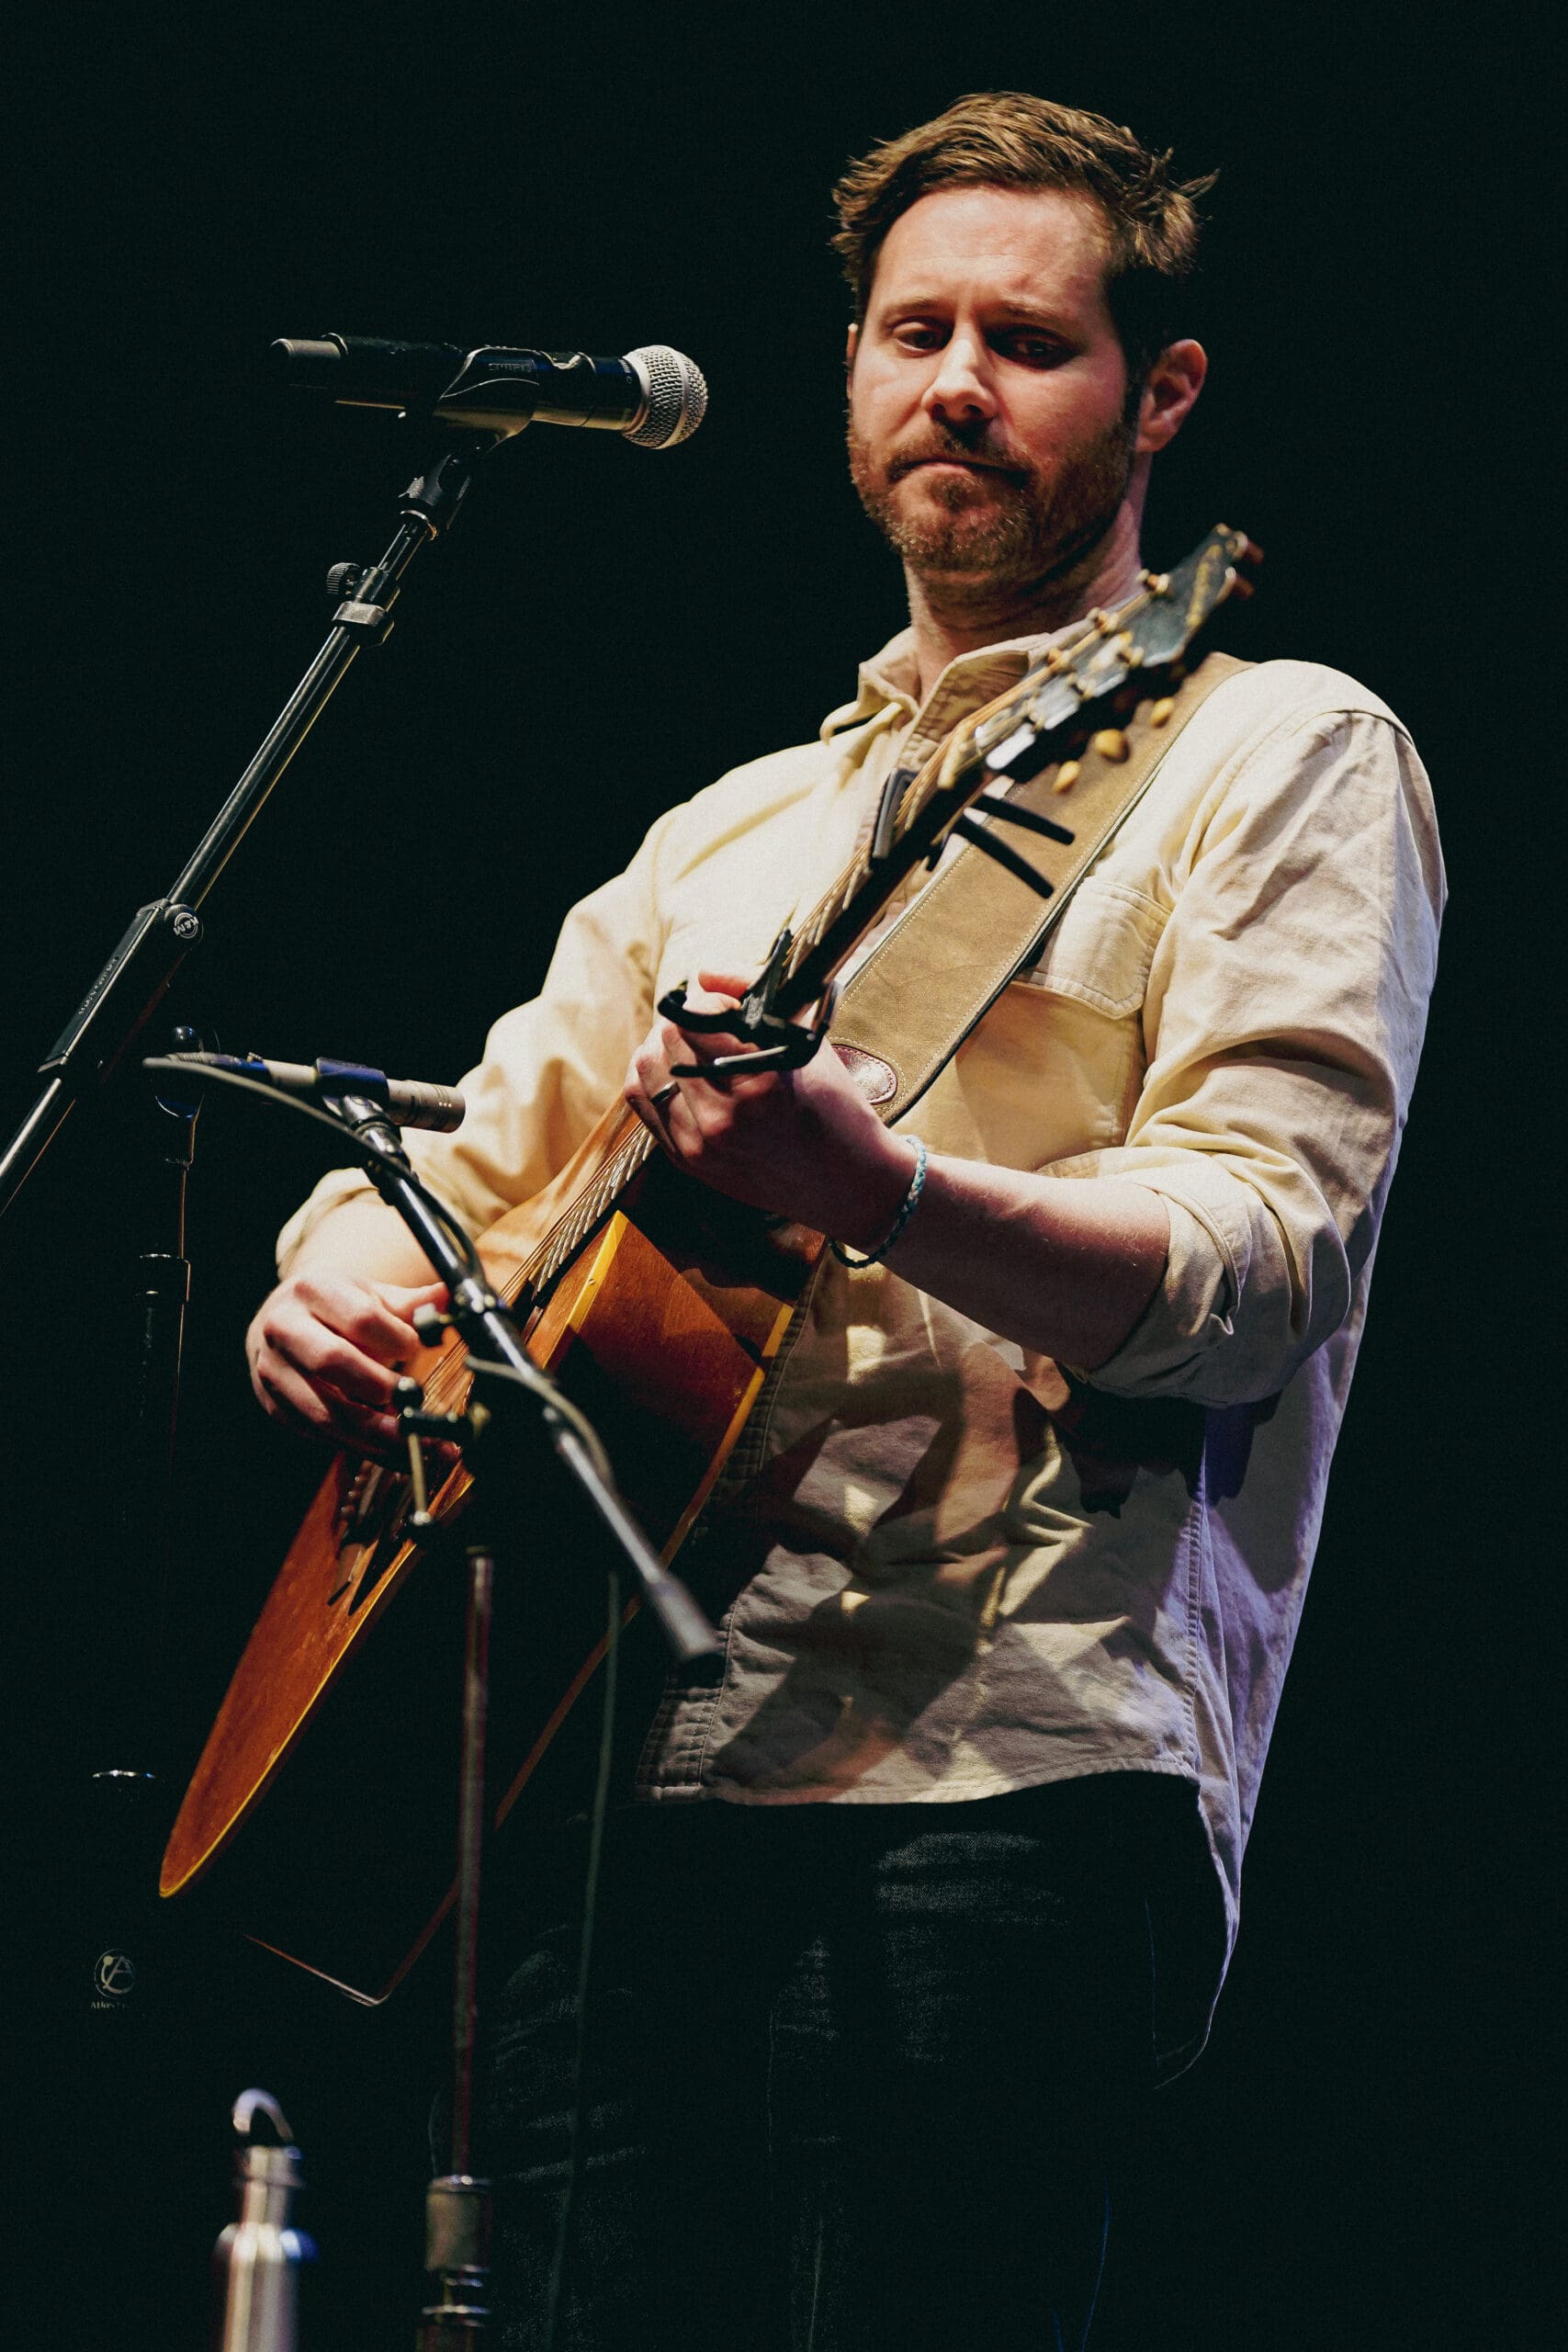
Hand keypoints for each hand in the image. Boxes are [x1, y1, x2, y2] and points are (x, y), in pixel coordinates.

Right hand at [247, 1270, 447, 1454]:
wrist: (283, 1321)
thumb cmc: (335, 1308)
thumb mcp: (370, 1295)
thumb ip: (412, 1304)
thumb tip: (451, 1298)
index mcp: (313, 1288)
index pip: (360, 1317)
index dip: (396, 1339)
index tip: (417, 1349)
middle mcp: (283, 1327)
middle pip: (332, 1362)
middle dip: (380, 1387)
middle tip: (416, 1401)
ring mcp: (273, 1370)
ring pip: (324, 1411)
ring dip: (375, 1434)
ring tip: (417, 1444)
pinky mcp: (275, 1405)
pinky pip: (319, 1435)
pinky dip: (361, 1448)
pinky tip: (395, 1453)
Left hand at [624, 970, 912, 1248]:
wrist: (848, 1183)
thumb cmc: (835, 1106)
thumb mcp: (806, 1041)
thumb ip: (753, 994)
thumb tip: (702, 973)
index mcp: (763, 1081)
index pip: (699, 1015)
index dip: (710, 999)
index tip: (726, 1005)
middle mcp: (726, 1116)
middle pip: (666, 1038)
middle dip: (685, 1020)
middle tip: (707, 1022)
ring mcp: (702, 1144)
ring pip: (645, 1069)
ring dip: (663, 1047)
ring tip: (690, 1047)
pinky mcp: (688, 1162)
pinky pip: (643, 1104)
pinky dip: (655, 1078)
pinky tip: (679, 1074)